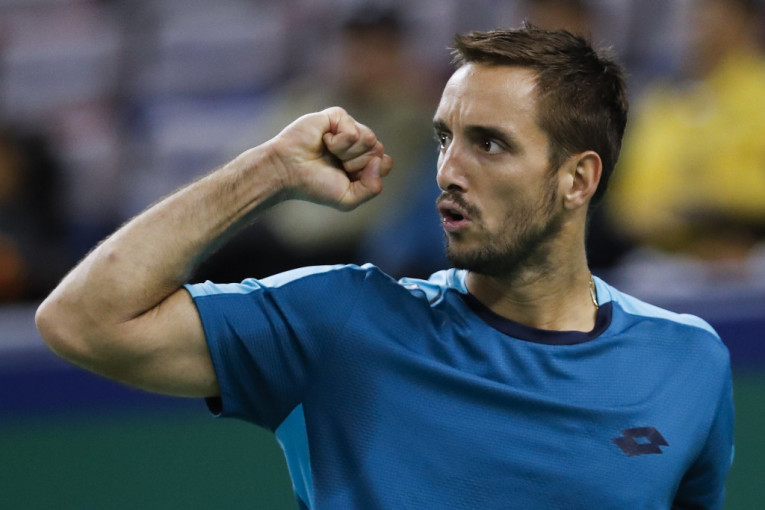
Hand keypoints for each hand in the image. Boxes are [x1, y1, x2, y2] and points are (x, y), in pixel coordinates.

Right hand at [265, 106, 393, 209]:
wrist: (287, 170)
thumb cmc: (314, 184)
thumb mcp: (348, 198)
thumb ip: (372, 188)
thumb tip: (381, 160)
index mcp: (363, 161)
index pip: (386, 163)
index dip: (369, 172)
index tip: (347, 176)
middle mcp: (358, 144)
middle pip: (378, 150)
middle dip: (357, 163)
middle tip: (336, 165)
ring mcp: (349, 128)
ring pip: (370, 139)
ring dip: (347, 152)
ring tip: (328, 152)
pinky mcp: (337, 116)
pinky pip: (353, 131)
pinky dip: (338, 142)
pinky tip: (323, 141)